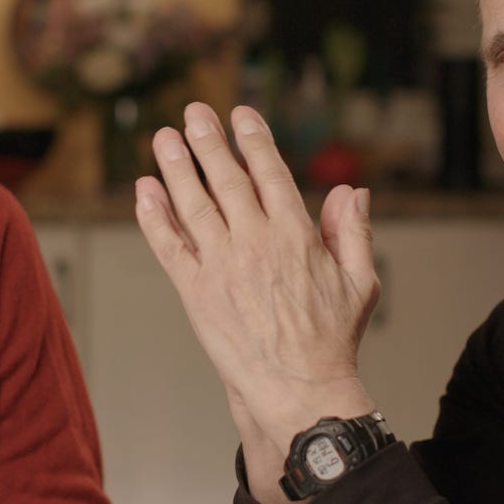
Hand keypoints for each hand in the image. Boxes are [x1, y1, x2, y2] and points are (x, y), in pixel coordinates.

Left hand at [135, 103, 378, 503]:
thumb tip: (352, 191)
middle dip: (208, 142)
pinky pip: (169, 247)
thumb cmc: (331, 340)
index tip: (241, 116)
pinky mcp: (196, 292)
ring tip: (163, 138)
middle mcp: (255, 243)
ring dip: (176, 167)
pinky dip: (155, 217)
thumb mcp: (359, 281)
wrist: (299, 390)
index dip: (253, 141)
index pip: (270, 174)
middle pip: (226, 180)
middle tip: (193, 113)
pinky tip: (145, 192)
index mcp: (296, 236)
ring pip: (193, 205)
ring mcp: (222, 267)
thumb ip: (352, 232)